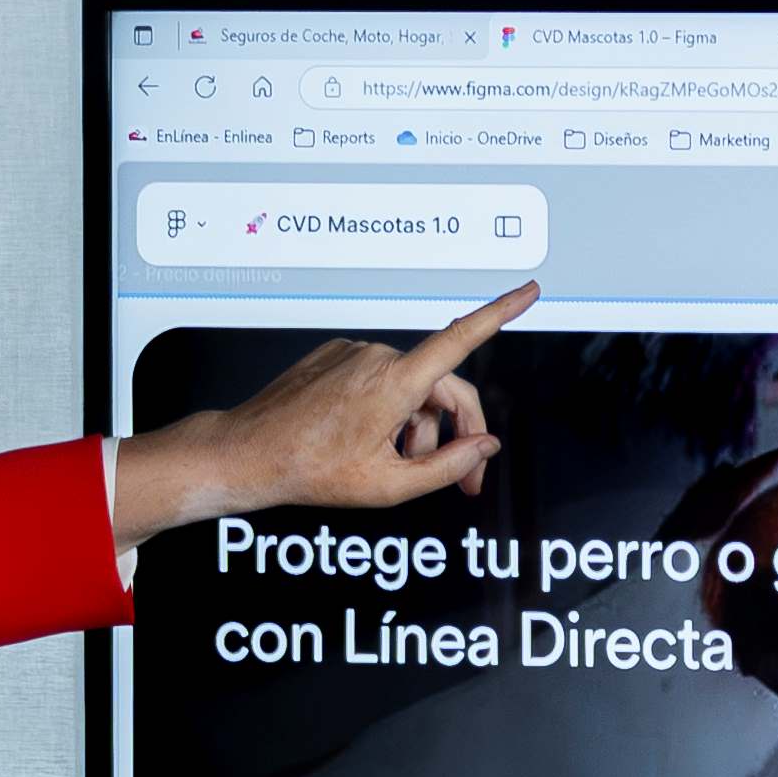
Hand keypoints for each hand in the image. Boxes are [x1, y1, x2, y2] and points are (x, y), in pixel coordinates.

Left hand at [109, 280, 534, 544]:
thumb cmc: (310, 471)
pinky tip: (368, 446)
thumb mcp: (388, 485)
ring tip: (400, 469)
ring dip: (418, 428)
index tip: (529, 291)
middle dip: (458, 433)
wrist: (247, 455)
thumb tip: (484, 446)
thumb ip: (447, 465)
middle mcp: (376, 357)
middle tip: (464, 482)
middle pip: (442, 387)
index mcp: (394, 381)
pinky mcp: (333, 359)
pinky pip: (378, 381)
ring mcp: (352, 355)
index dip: (501, 312)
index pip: (462, 338)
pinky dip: (388, 412)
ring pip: (409, 388)